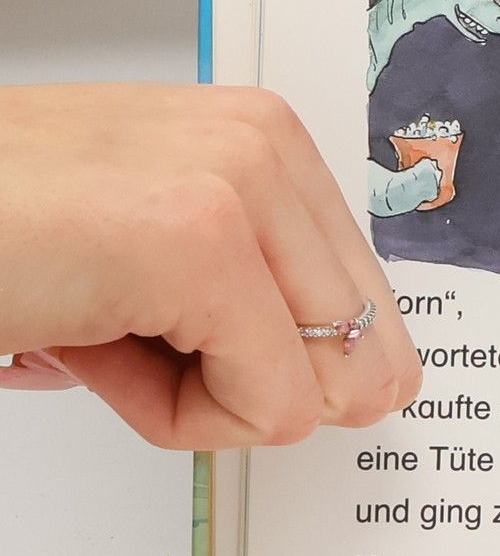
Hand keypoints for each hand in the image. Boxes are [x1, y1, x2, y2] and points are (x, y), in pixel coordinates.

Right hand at [0, 85, 421, 448]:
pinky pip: (269, 403)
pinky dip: (178, 418)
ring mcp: (235, 184)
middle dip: (243, 379)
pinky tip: (81, 345)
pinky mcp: (199, 241)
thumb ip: (257, 309)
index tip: (179, 333)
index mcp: (260, 137)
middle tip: (119, 333)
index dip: (276, 356)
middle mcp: (262, 142)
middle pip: (352, 343)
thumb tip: (362, 391)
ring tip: (90, 328)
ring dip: (201, 398)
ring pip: (316, 381)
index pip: (360, 294)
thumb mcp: (147, 263)